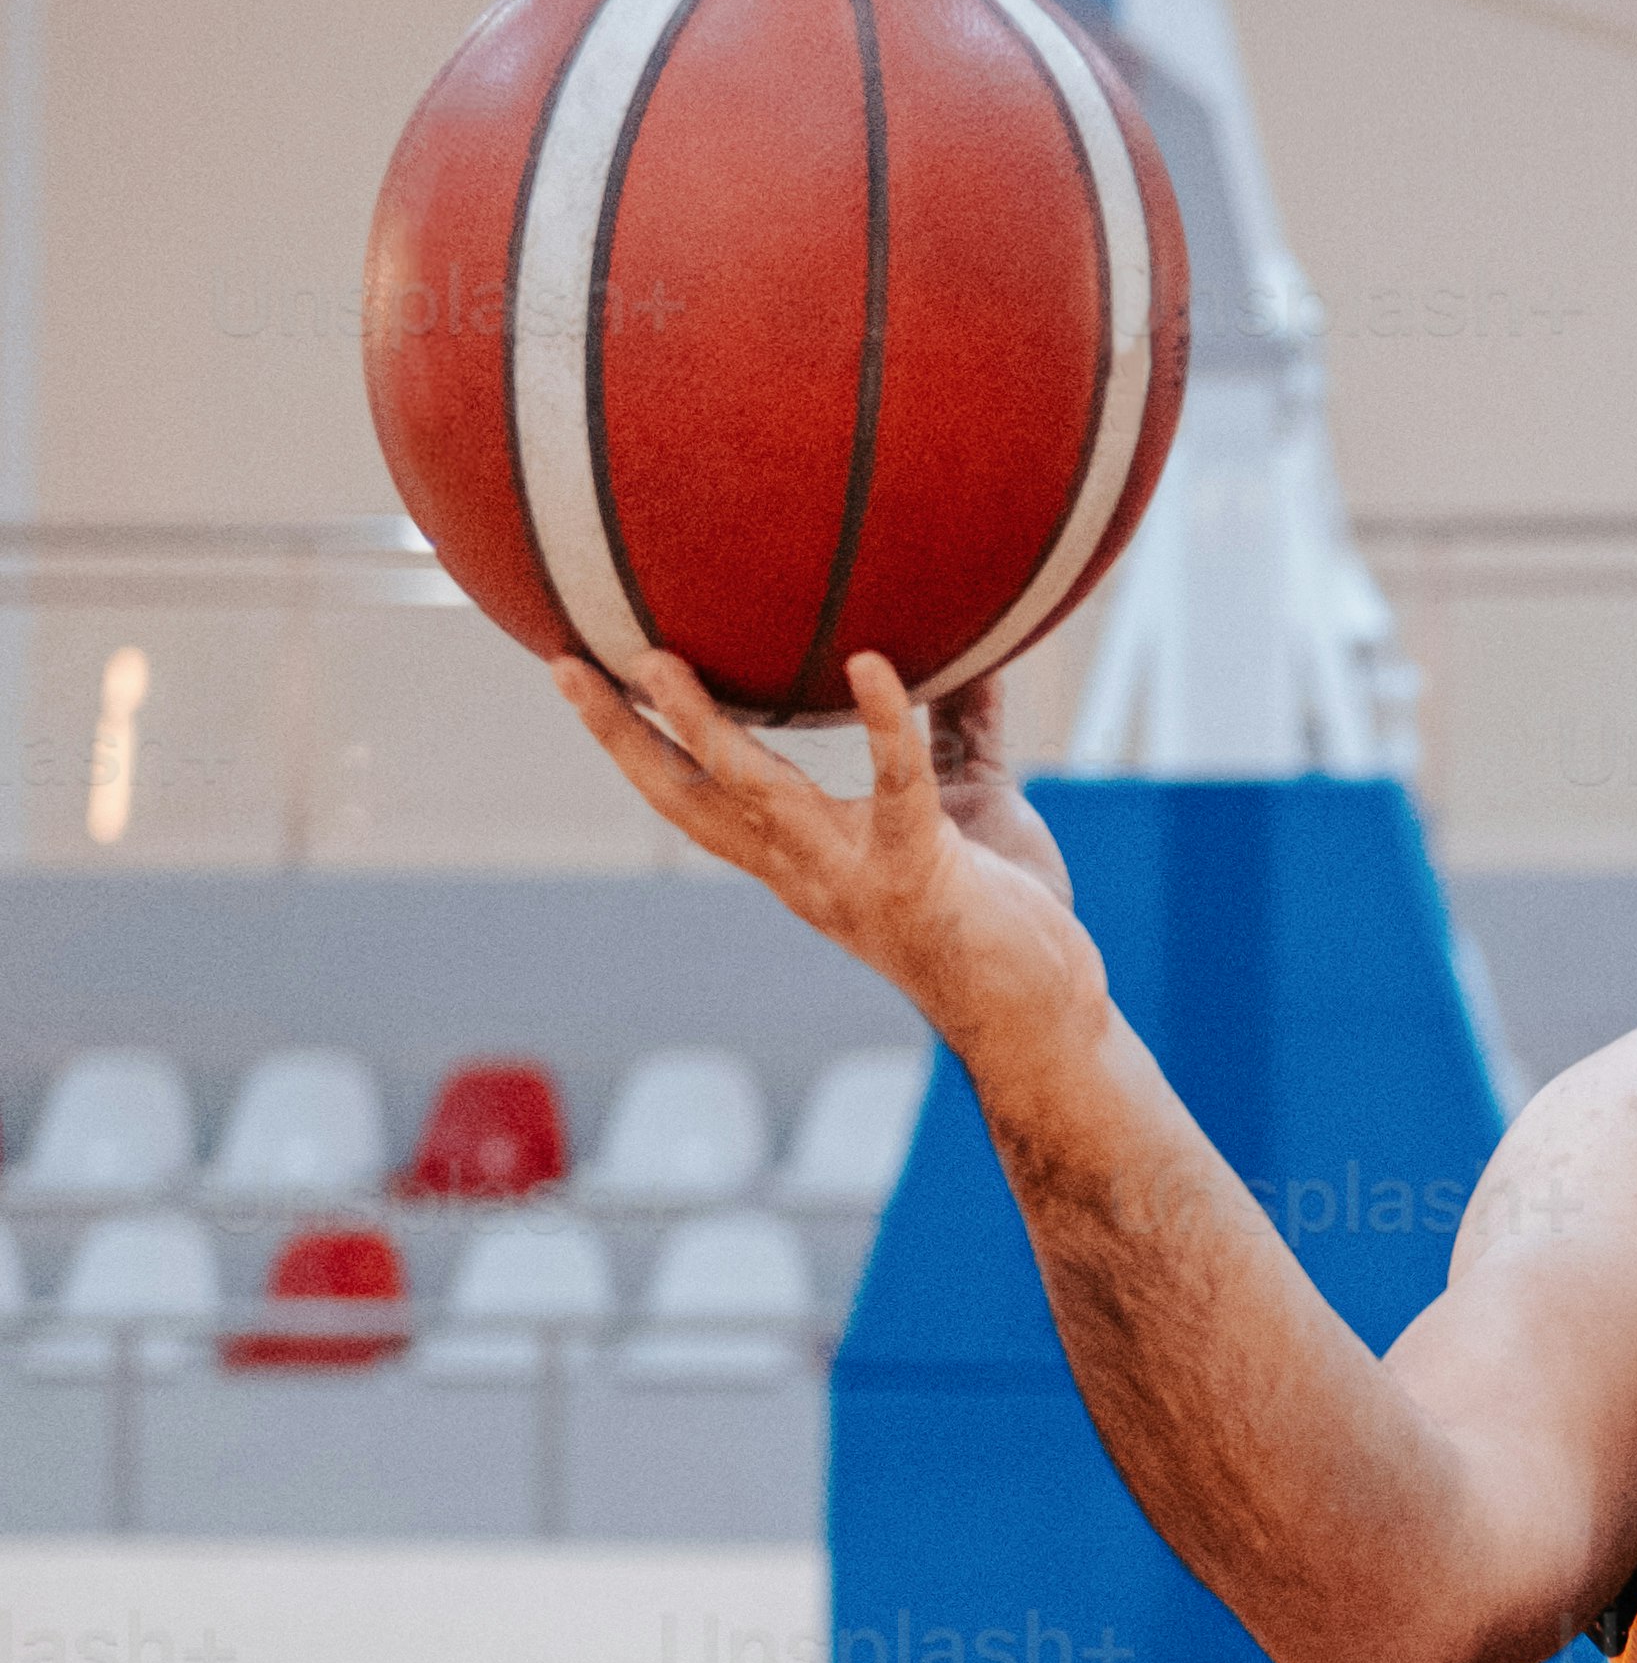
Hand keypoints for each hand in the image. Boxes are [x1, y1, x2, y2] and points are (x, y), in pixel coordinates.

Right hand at [554, 647, 1103, 1082]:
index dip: (637, 746)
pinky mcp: (918, 873)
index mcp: (803, 860)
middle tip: (568, 665)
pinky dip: (884, 724)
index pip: (698, 799)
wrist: (1043, 1017)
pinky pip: (897, 785)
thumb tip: (970, 644)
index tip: (587, 682)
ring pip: (754, 792)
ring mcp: (853, 876)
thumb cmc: (1006, 918)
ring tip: (654, 660)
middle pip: (687, 800)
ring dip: (699, 727)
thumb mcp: (970, 805)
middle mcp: (807, 873)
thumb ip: (956, 730)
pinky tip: (871, 664)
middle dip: (622, 737)